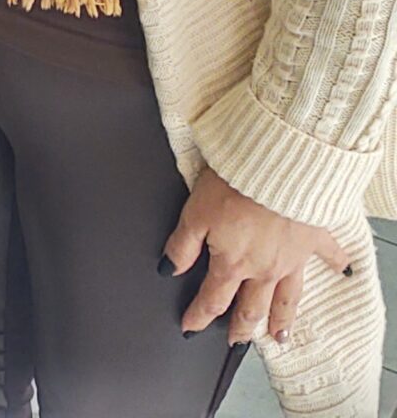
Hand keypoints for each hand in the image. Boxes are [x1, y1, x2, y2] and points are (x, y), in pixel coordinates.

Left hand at [166, 167, 354, 343]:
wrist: (278, 168)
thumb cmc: (233, 185)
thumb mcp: (194, 214)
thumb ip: (182, 246)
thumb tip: (168, 270)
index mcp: (233, 263)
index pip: (212, 299)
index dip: (198, 316)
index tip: (190, 329)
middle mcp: (264, 269)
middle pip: (252, 308)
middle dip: (242, 329)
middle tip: (237, 343)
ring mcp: (292, 257)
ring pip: (287, 297)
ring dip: (283, 319)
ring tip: (280, 336)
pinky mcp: (313, 238)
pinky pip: (329, 254)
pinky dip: (337, 262)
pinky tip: (343, 270)